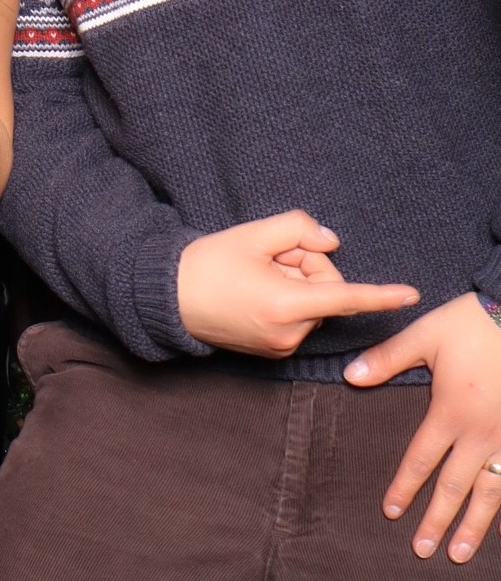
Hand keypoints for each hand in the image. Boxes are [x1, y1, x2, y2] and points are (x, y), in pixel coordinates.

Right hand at [177, 211, 418, 356]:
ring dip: (295, 283)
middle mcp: (288, 332)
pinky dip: (287, 300)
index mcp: (285, 304)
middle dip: (307, 267)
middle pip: (325, 291)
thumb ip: (298, 228)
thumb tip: (331, 242)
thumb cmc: (208, 264)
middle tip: (271, 254)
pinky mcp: (273, 352)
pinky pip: (298, 319)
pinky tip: (255, 290)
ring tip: (257, 272)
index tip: (412, 296)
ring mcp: (281, 346)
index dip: (380, 295)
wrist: (169, 297)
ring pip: (312, 305)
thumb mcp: (251, 235)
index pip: (344, 297)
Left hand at [345, 291, 500, 561]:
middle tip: (423, 550)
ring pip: (491, 493)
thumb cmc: (472, 324)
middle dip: (437, 521)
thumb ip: (387, 360)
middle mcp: (482, 434)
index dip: (405, 487)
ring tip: (460, 554)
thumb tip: (349, 377)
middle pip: (455, 487)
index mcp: (451, 412)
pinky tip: (497, 522)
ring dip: (475, 526)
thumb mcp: (424, 336)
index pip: (422, 459)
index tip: (391, 512)